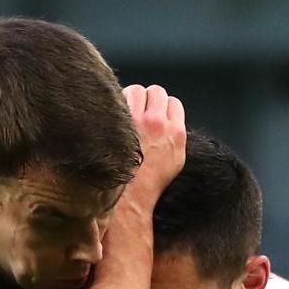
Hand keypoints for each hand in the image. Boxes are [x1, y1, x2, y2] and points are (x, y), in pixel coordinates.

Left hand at [121, 84, 187, 201]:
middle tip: (139, 110)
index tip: (156, 114)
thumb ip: (174, 137)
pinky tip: (113, 115)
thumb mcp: (174, 160)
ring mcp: (137, 121)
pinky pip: (120, 98)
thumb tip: (168, 121)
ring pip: (138, 90)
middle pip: (157, 92)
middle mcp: (158, 123)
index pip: (173, 103)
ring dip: (132, 96)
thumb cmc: (149, 183)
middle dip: (148, 98)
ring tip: (126, 110)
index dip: (163, 106)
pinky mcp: (119, 123)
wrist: (129, 197)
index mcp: (176, 133)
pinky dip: (117, 102)